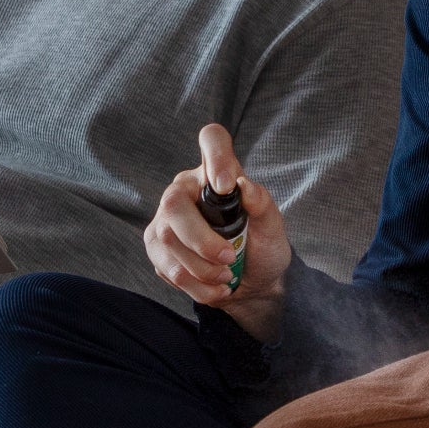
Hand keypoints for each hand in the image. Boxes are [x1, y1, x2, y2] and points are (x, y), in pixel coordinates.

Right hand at [142, 123, 290, 340]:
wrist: (251, 285)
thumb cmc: (261, 246)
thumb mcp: (272, 228)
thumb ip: (261, 204)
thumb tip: (244, 185)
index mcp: (215, 173)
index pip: (212, 140)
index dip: (216, 156)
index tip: (226, 185)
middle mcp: (185, 190)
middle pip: (173, 203)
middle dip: (201, 240)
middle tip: (228, 258)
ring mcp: (165, 219)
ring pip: (167, 239)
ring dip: (200, 268)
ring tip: (224, 276)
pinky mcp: (156, 248)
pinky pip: (167, 267)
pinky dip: (194, 284)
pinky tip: (213, 287)